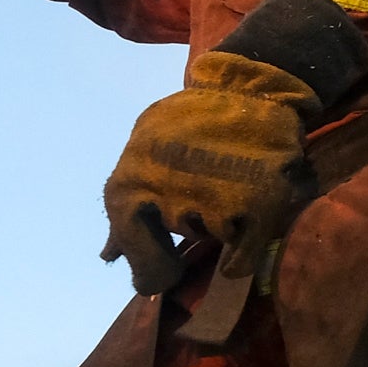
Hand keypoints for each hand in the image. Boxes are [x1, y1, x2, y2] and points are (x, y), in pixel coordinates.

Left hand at [99, 51, 316, 294]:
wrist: (250, 87)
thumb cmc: (190, 121)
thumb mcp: (144, 152)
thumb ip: (128, 206)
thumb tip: (109, 256)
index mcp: (133, 175)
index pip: (130, 237)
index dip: (145, 263)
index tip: (158, 279)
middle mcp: (168, 187)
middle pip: (178, 231)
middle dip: (192, 223)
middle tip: (207, 198)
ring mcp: (214, 195)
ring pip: (213, 236)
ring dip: (222, 224)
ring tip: (232, 186)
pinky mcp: (258, 201)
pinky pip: (244, 252)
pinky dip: (243, 255)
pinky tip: (243, 243)